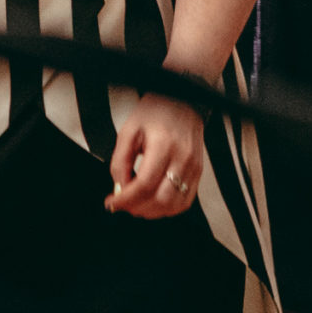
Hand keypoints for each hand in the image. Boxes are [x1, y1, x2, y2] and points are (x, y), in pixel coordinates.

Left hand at [107, 91, 205, 218]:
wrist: (182, 100)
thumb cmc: (156, 111)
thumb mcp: (129, 131)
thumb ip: (120, 161)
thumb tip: (119, 188)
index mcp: (163, 144)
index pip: (145, 184)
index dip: (126, 199)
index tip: (113, 203)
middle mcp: (182, 158)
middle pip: (161, 199)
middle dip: (137, 208)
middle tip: (123, 205)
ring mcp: (193, 167)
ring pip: (174, 205)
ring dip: (152, 212)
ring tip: (137, 205)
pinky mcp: (198, 172)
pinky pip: (186, 201)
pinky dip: (168, 209)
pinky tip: (155, 203)